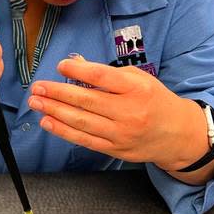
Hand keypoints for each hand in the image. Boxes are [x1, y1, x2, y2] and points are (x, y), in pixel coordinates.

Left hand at [28, 57, 203, 170]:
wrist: (177, 134)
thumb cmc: (154, 100)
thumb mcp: (138, 79)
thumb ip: (107, 73)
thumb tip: (76, 64)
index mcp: (137, 88)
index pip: (102, 77)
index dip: (78, 71)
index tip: (60, 66)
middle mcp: (129, 111)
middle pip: (87, 100)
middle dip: (57, 93)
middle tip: (37, 87)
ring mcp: (121, 133)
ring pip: (82, 122)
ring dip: (55, 111)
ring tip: (36, 102)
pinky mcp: (115, 149)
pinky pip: (84, 140)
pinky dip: (63, 131)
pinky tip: (48, 122)